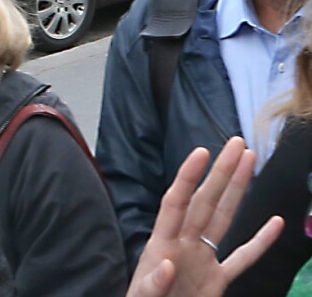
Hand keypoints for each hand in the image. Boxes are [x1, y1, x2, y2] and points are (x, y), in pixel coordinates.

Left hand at [126, 137, 283, 296]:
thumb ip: (152, 284)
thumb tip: (166, 265)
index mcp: (161, 243)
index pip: (175, 201)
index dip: (187, 177)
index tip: (202, 153)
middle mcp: (184, 243)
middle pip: (205, 200)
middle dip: (220, 172)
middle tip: (236, 143)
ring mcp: (203, 259)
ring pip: (224, 218)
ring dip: (237, 191)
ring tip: (248, 162)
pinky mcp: (217, 281)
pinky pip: (242, 258)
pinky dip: (259, 242)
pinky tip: (274, 223)